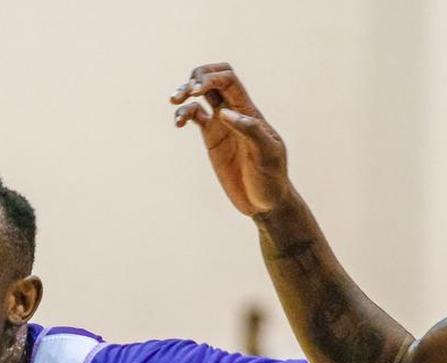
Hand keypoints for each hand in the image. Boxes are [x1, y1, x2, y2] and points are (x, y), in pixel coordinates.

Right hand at [171, 63, 292, 215]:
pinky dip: (183, 114)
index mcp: (249, 111)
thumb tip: (224, 113)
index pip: (228, 79)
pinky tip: (178, 123)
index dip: (211, 77)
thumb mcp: (267, 154)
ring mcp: (221, 125)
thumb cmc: (271, 178)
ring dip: (185, 91)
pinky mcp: (212, 139)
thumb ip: (250, 131)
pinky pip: (194, 117)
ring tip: (174, 100)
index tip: (197, 91)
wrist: (265, 202)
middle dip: (197, 77)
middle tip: (187, 92)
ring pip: (200, 96)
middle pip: (213, 79)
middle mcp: (234, 112)